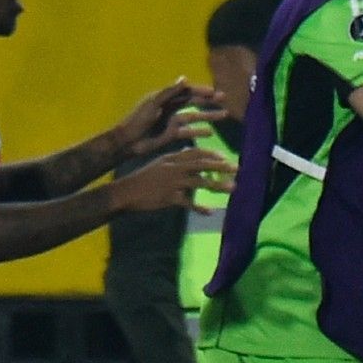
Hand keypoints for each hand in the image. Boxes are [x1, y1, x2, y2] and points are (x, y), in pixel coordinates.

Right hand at [110, 148, 234, 211]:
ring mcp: (171, 183)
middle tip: (236, 168)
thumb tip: (190, 151)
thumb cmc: (143, 179)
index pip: (195, 153)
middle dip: (220, 166)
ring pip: (199, 182)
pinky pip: (188, 203)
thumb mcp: (159, 163)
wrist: (125, 193)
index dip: (212, 155)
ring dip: (217, 185)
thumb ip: (176, 158)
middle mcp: (173, 168)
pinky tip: (210, 212)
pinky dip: (199, 208)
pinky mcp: (168, 198)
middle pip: (201, 165)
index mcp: (171, 159)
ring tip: (233, 188)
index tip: (225, 158)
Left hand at [115, 79, 228, 158]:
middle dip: (209, 101)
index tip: (214, 92)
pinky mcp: (172, 134)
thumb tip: (185, 78)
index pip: (186, 91)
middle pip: (193, 102)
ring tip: (225, 115)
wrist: (128, 142)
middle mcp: (170, 107)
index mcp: (165, 97)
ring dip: (209, 115)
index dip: (200, 90)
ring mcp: (172, 121)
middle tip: (224, 99)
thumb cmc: (138, 120)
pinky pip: (189, 131)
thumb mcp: (154, 104)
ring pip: (195, 116)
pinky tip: (211, 133)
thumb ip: (170, 92)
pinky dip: (200, 131)